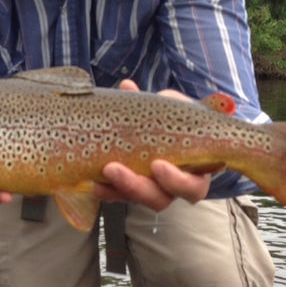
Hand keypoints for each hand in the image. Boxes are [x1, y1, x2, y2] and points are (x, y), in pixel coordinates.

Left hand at [93, 80, 211, 209]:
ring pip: (136, 199)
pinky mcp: (130, 190)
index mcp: (194, 172)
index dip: (177, 181)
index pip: (192, 187)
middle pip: (158, 199)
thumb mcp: (171, 108)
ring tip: (101, 170)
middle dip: (135, 186)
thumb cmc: (175, 120)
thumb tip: (127, 87)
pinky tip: (91, 180)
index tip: (158, 165)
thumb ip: (157, 102)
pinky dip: (104, 189)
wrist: (161, 126)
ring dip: (116, 187)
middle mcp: (171, 188)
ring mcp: (150, 190)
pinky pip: (117, 195)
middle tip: (113, 168)